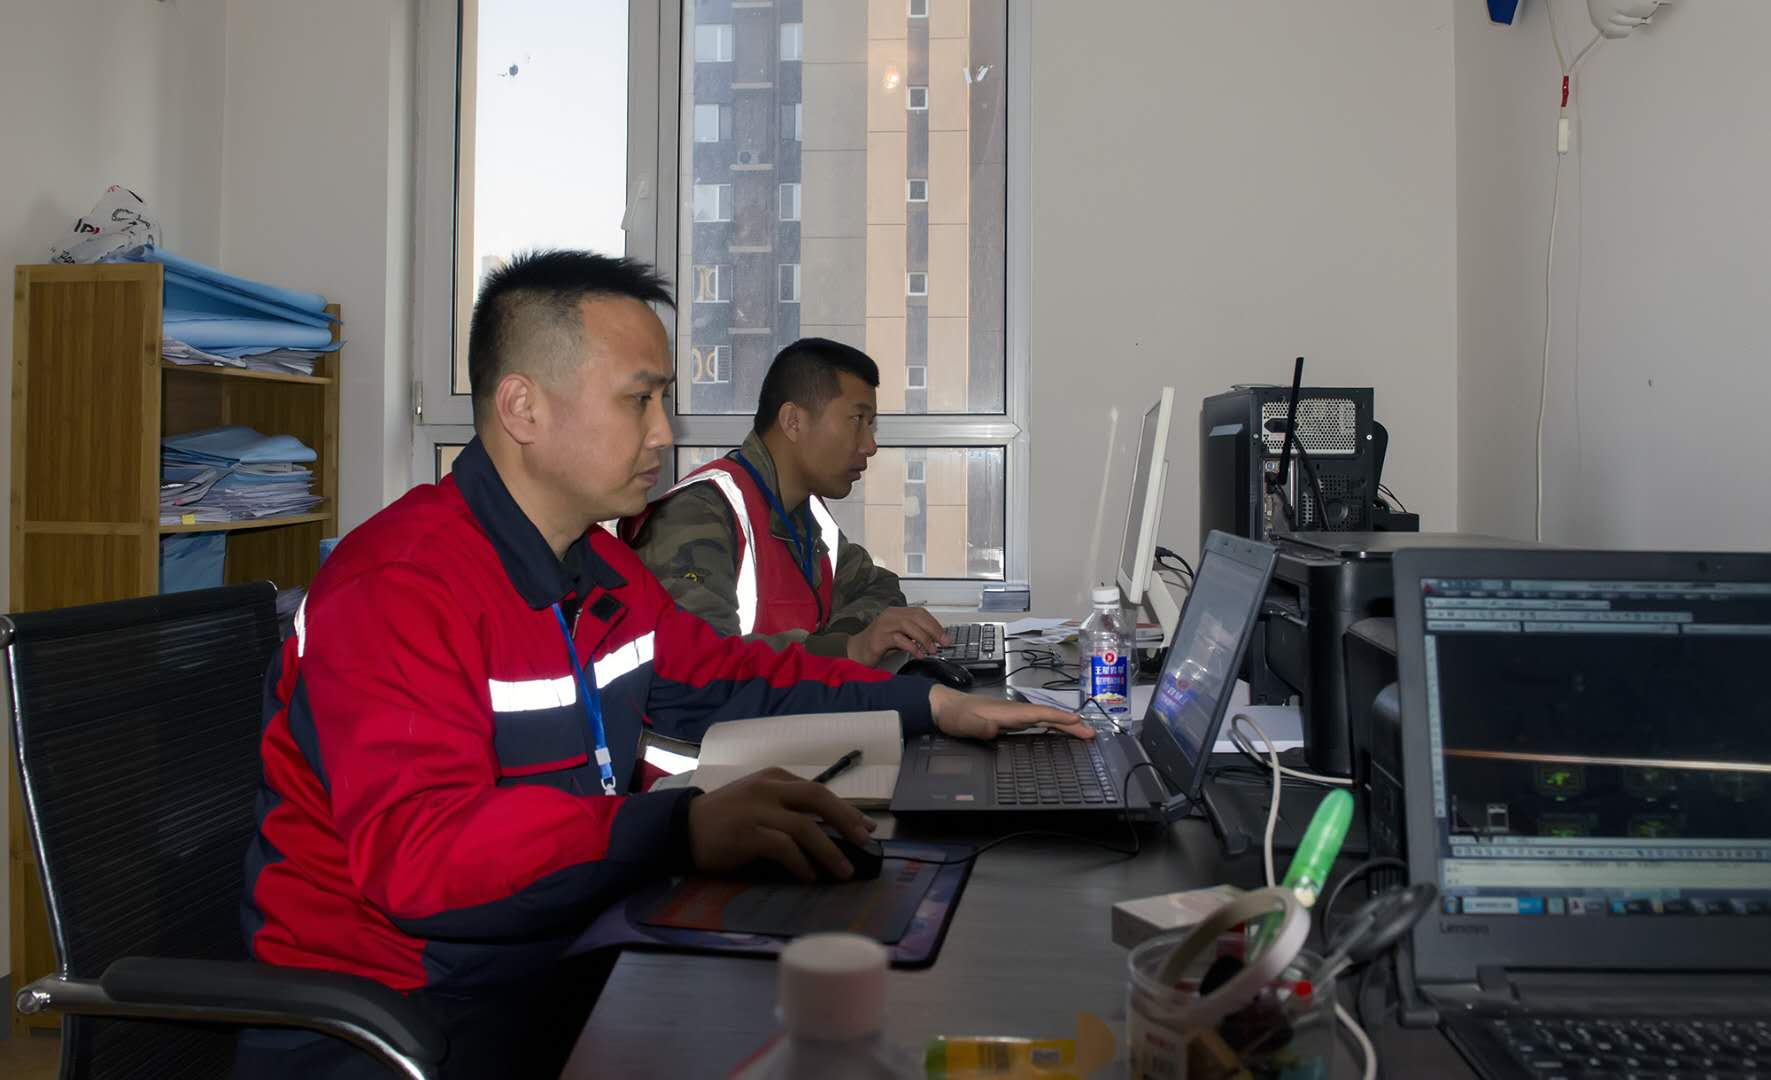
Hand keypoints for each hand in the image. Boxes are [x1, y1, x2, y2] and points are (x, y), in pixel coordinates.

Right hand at [687, 768, 875, 881]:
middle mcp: (768, 788)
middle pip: (818, 798)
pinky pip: (784, 847)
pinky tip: (809, 875)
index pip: (818, 789)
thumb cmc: (724, 818)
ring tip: (843, 870)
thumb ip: (785, 805)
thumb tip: (826, 828)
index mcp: (774, 777)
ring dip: (829, 851)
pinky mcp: (747, 834)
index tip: (866, 826)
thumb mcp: (756, 799)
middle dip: (847, 819)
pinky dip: (801, 863)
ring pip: (805, 826)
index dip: (846, 809)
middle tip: (864, 841)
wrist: (682, 828)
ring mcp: (757, 810)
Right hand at [846, 606, 949, 665]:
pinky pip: (898, 638)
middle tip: (944, 643)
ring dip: (924, 638)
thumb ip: (915, 635)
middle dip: (933, 630)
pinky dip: (911, 646)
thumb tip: (936, 639)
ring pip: (909, 625)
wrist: (857, 652)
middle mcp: (890, 615)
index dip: (935, 624)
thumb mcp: (901, 637)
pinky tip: (918, 654)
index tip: (945, 637)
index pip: (920, 613)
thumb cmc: (880, 645)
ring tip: (932, 650)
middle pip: (917, 617)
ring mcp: (883, 625)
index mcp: (897, 612)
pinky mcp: (878, 637)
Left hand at [928, 685, 1096, 740]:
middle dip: (1070, 724)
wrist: (943, 706)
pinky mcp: (1009, 721)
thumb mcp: (964, 722)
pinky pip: (1036, 723)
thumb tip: (994, 729)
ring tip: (1083, 733)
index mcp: (1008, 711)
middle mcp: (1015, 711)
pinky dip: (1051, 727)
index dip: (1059, 718)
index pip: (1039, 713)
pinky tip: (1057, 732)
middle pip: (1047, 716)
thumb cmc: (955, 715)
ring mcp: (1013, 715)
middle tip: (1091, 733)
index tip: (1079, 723)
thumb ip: (979, 727)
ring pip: (1044, 719)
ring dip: (1064, 725)